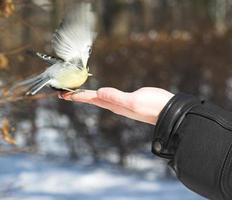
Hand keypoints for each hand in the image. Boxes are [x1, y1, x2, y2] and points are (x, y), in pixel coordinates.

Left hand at [59, 87, 173, 124]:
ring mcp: (121, 103)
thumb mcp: (134, 101)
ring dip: (87, 95)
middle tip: (64, 93)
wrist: (168, 110)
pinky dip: (101, 93)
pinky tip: (100, 93)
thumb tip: (99, 92)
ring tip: (77, 92)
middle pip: (92, 99)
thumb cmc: (153, 107)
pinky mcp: (128, 99)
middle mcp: (115, 105)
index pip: (91, 99)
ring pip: (99, 98)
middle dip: (78, 96)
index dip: (77, 96)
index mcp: (114, 105)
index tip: (62, 94)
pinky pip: (109, 96)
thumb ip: (117, 98)